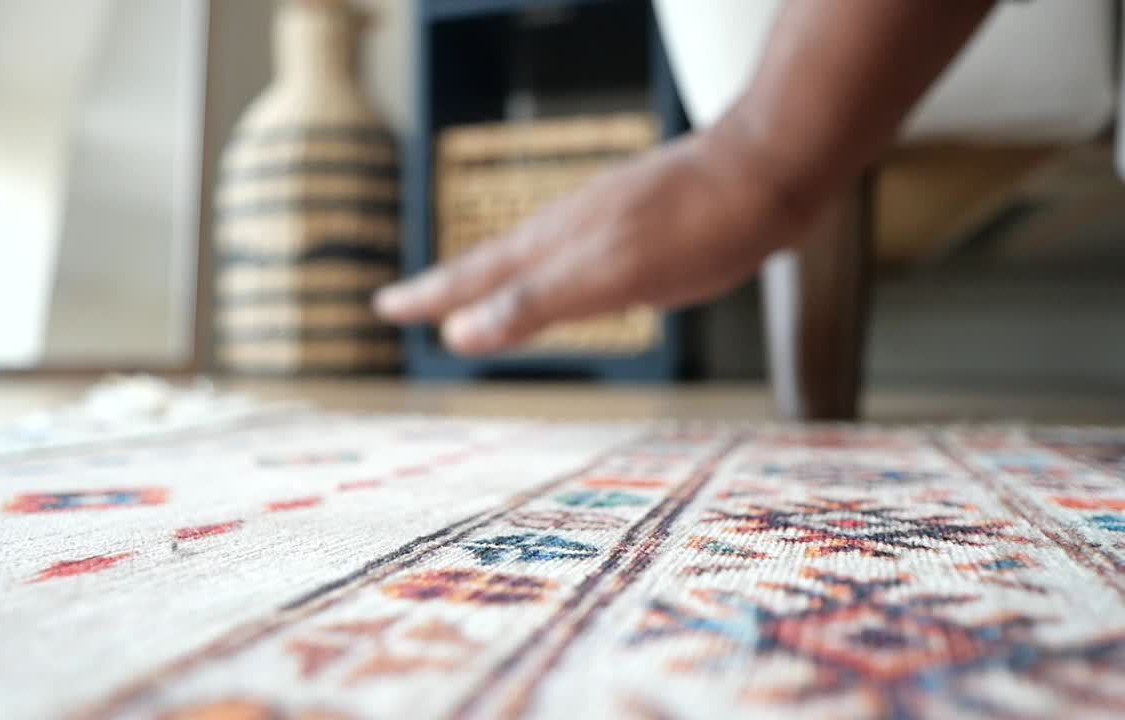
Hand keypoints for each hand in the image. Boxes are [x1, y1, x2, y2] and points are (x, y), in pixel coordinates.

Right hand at [373, 121, 813, 355]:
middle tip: (406, 300)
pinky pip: (570, 251)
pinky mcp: (639, 222)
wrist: (767, 173)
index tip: (384, 307)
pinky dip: (545, 270)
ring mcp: (602, 220)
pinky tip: (567, 274)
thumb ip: (535, 304)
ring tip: (472, 292)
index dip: (429, 296)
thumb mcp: (608, 276)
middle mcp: (568, 227)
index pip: (473, 275)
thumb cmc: (695, 227)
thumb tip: (461, 335)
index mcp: (553, 243)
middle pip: (493, 261)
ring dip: (493, 277)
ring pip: (530, 253)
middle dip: (447, 286)